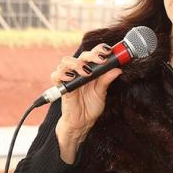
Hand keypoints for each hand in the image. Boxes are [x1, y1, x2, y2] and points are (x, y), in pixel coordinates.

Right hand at [53, 43, 121, 162]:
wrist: (82, 123)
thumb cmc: (90, 107)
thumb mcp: (101, 93)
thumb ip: (106, 80)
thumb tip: (117, 69)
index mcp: (89, 71)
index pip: (92, 54)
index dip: (99, 50)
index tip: (108, 51)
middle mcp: (78, 72)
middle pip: (80, 56)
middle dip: (91, 55)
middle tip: (100, 60)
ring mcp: (68, 79)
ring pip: (66, 61)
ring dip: (76, 63)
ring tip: (86, 72)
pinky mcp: (61, 87)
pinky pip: (55, 76)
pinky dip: (61, 74)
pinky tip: (71, 77)